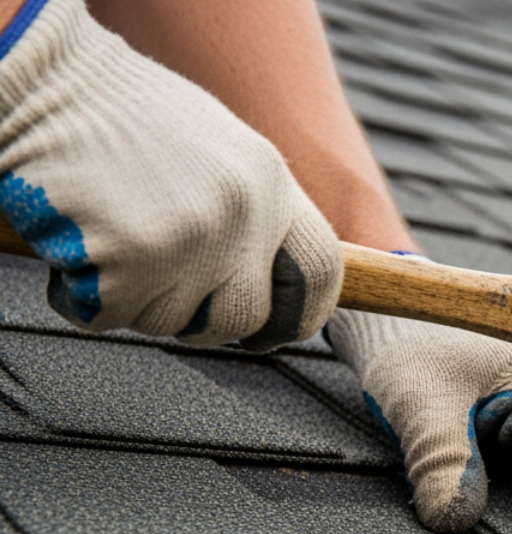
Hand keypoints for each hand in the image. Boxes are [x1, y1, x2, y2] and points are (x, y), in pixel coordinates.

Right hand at [0, 0, 340, 347]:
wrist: (44, 80)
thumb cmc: (119, 114)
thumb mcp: (220, 150)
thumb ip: (254, 211)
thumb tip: (276, 278)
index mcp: (270, 183)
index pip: (322, 271)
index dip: (303, 313)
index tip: (278, 328)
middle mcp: (241, 215)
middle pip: (242, 318)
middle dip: (201, 321)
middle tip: (161, 291)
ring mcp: (189, 242)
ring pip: (171, 324)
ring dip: (133, 301)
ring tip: (109, 240)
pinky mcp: (131, 263)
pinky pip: (109, 317)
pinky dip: (80, 296)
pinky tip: (71, 244)